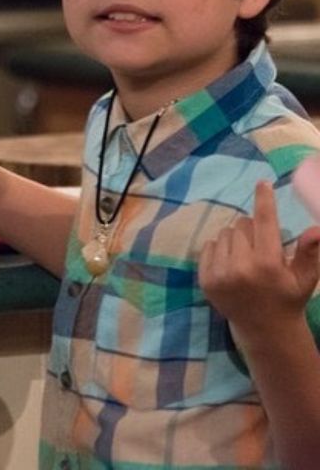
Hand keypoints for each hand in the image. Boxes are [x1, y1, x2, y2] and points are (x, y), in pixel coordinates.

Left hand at [198, 180, 319, 340]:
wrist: (264, 330)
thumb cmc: (288, 298)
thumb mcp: (305, 277)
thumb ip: (309, 252)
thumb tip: (316, 228)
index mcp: (268, 264)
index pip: (265, 222)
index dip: (264, 200)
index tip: (262, 183)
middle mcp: (241, 267)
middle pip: (242, 224)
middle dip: (252, 229)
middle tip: (261, 247)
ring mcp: (220, 273)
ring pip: (224, 233)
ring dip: (236, 239)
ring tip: (247, 258)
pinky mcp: (205, 278)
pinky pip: (209, 246)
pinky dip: (220, 249)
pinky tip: (232, 265)